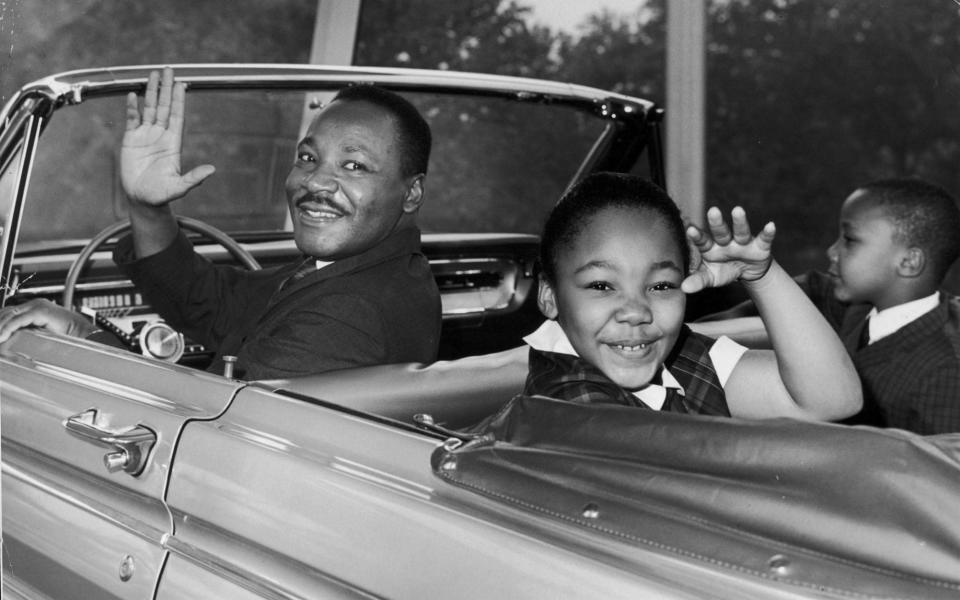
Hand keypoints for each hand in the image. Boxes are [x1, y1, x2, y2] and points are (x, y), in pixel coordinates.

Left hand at [0, 299, 98, 342]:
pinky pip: (18, 320)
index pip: (11, 311)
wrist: (84, 334)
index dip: (1, 322)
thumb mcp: (44, 332)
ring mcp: (38, 306)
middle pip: (8, 311)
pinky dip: (8, 328)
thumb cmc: (70, 335)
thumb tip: (13, 337)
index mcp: (37, 307)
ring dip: (1, 327)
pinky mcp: (40, 312)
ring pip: (10, 315)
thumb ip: (30, 331)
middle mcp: (36, 304)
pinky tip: (3, 337)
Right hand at [121, 67, 214, 206]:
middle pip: (164, 107)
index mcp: (173, 143)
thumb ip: (194, 178)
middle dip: (166, 88)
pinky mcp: (131, 140)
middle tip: (169, 69)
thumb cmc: (161, 195)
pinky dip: (132, 107)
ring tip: (153, 74)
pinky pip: (132, 119)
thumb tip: (212, 170)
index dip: (179, 100)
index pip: (177, 116)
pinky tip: (132, 94)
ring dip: (151, 92)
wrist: (142, 200)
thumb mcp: (179, 187)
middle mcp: (160, 136)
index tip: (182, 84)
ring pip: (149, 109)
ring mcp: (146, 136)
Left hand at [681, 206, 775, 293]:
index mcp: (710, 248)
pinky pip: (764, 239)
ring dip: (740, 222)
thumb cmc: (723, 271)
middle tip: (712, 211)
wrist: (747, 272)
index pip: (702, 241)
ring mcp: (743, 242)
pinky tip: (771, 225)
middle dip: (717, 222)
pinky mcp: (760, 246)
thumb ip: (698, 281)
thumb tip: (683, 288)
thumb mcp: (710, 278)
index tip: (690, 229)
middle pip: (720, 232)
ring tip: (738, 210)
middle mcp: (725, 242)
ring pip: (741, 231)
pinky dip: (768, 233)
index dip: (697, 236)